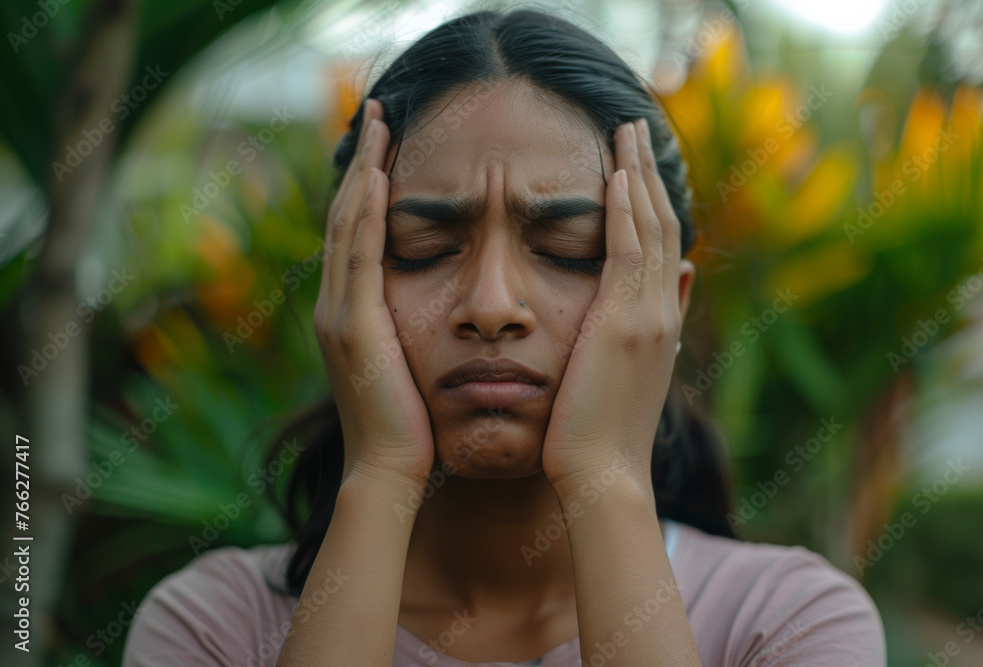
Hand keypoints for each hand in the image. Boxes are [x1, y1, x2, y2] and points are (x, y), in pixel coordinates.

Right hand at [313, 98, 435, 485]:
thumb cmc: (411, 427)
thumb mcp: (411, 367)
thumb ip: (415, 331)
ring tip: (381, 124)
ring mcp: (340, 312)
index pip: (360, 233)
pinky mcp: (353, 325)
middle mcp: (337, 304)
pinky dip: (367, 212)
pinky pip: (360, 255)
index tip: (389, 145)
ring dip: (364, 171)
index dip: (370, 185)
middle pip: (349, 215)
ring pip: (349, 224)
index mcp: (353, 313)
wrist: (389, 473)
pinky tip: (380, 175)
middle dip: (363, 162)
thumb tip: (450, 308)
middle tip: (380, 113)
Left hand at [541, 118, 691, 491]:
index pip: (659, 244)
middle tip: (634, 126)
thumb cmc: (597, 433)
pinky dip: (624, 211)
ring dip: (636, 175)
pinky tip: (615, 175)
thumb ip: (643, 327)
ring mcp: (648, 316)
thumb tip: (671, 281)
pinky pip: (627, 253)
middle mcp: (661, 311)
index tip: (634, 163)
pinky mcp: (625, 324)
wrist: (602, 476)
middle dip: (646, 172)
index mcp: (658, 321)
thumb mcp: (626, 375)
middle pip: (661, 223)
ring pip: (648, 228)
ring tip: (625, 130)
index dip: (649, 198)